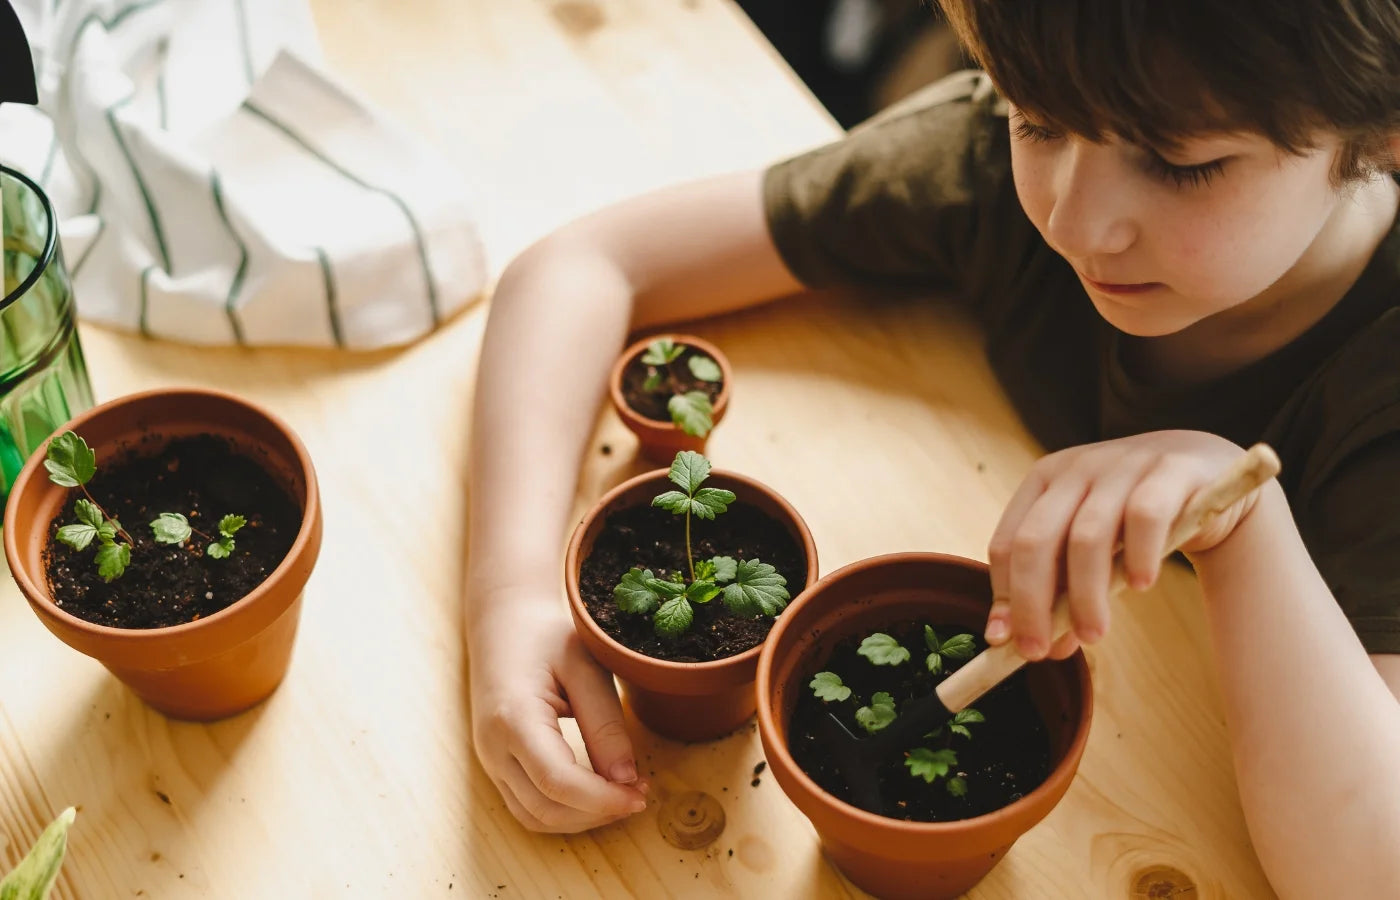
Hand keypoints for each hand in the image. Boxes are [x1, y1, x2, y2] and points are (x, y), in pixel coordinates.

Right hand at [467, 588, 647, 831]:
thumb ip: (605, 723)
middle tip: (640, 794)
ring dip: (581, 819)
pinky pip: (527, 807)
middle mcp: (493, 747)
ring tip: (622, 796)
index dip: (603, 798)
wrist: (504, 626)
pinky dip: (564, 812)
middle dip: (597, 812)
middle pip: (545, 808)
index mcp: (513, 718)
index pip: (558, 781)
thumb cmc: (546, 638)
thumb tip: (626, 779)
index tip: (641, 793)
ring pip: (534, 817)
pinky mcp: (496, 765)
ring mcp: (490, 760)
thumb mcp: (585, 668)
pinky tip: (596, 796)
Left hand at [984, 431, 1264, 660]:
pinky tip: (1141, 585)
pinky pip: (1145, 516)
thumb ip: (1063, 590)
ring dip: (1086, 595)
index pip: (1007, 543)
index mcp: (1043, 481)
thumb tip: (1045, 648)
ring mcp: (1122, 466)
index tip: (1005, 641)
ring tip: (1093, 635)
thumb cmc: (1131, 518)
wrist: (1200, 470)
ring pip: (1087, 536)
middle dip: (1032, 603)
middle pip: (1036, 541)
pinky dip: (1139, 555)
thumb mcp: (1090, 549)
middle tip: (1039, 652)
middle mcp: (1076, 469)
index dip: (1004, 595)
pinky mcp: (1170, 472)